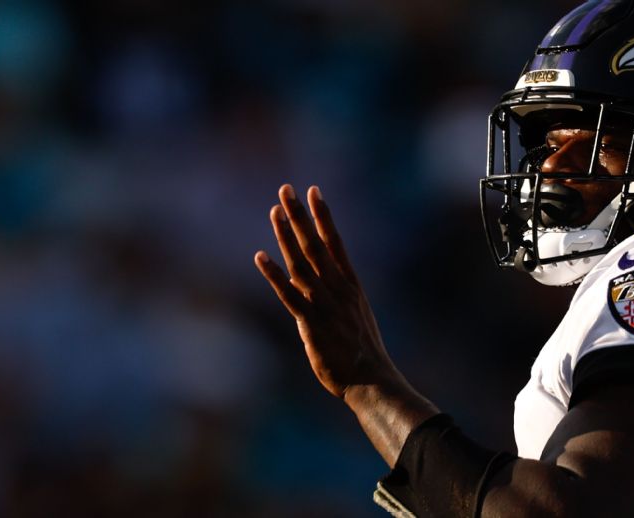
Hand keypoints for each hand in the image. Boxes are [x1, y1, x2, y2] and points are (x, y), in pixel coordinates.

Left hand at [254, 184, 403, 398]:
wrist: (372, 379)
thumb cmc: (362, 352)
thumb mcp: (352, 316)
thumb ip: (331, 296)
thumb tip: (306, 281)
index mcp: (350, 285)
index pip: (334, 242)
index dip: (323, 215)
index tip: (314, 191)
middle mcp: (338, 288)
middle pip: (316, 244)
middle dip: (301, 215)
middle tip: (287, 189)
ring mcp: (325, 304)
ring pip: (302, 262)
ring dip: (287, 235)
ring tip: (275, 211)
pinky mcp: (312, 322)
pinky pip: (289, 294)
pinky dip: (274, 274)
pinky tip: (260, 256)